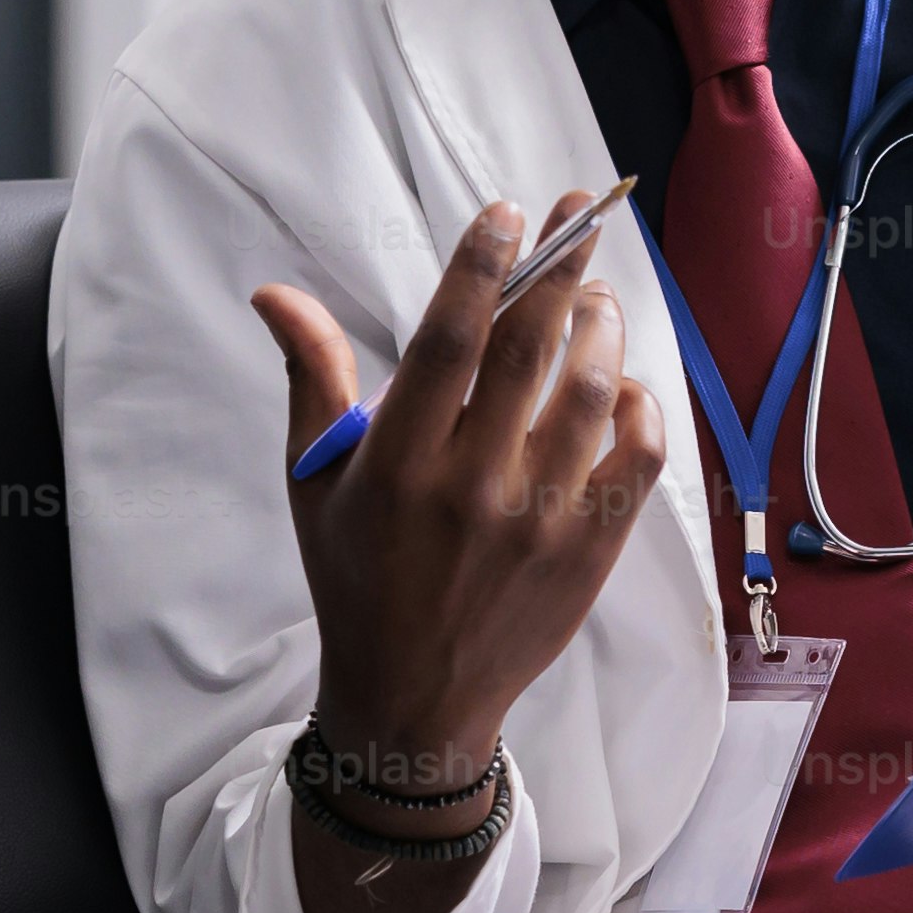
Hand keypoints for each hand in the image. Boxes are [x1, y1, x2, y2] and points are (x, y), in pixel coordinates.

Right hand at [254, 195, 666, 805]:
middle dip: (562, 267)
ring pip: (592, 393)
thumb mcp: (317, 483)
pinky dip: (637, 407)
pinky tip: (620, 382)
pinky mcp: (590, 552)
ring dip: (603, 328)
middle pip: (531, 351)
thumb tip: (274, 291)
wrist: (413, 698)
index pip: (448, 340)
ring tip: (597, 297)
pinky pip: (637, 458)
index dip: (482, 266)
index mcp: (398, 466)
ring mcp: (541, 523)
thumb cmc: (358, 575)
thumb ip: (312, 377)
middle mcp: (473, 489)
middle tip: (582, 214)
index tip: (508, 215)